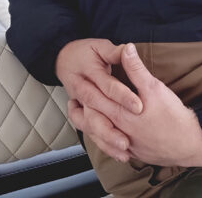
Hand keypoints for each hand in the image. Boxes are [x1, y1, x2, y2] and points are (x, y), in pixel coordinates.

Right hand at [55, 39, 141, 160]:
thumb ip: (114, 52)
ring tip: (124, 151)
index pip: (107, 86)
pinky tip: (119, 154)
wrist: (62, 58)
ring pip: (91, 126)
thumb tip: (128, 48)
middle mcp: (83, 91)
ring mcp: (81, 104)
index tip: (139, 106)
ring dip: (106, 140)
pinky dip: (104, 143)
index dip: (122, 96)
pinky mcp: (83, 114)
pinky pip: (90, 131)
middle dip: (111, 129)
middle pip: (95, 113)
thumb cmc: (84, 52)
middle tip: (128, 141)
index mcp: (88, 74)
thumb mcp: (99, 47)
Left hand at [79, 43, 201, 166]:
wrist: (189, 147)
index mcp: (120, 113)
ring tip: (81, 114)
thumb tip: (126, 48)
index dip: (85, 89)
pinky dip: (102, 139)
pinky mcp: (133, 153)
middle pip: (92, 119)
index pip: (94, 99)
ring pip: (98, 135)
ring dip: (89, 124)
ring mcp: (125, 144)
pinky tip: (104, 134)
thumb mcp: (155, 88)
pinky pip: (110, 148)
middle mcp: (118, 130)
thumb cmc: (173, 117)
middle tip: (75, 97)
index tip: (78, 79)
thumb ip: (136, 69)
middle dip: (82, 108)